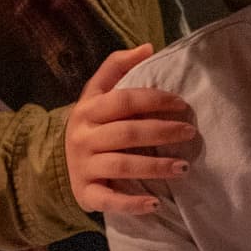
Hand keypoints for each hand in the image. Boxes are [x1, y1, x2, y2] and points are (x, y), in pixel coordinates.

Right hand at [66, 44, 197, 216]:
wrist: (60, 162)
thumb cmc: (91, 124)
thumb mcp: (96, 93)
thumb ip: (118, 67)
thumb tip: (148, 46)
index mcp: (87, 110)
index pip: (124, 100)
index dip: (155, 100)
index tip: (182, 104)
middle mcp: (82, 137)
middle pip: (127, 132)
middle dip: (162, 131)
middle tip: (190, 133)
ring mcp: (83, 167)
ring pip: (123, 165)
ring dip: (156, 166)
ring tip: (184, 167)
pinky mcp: (86, 194)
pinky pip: (109, 200)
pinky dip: (131, 203)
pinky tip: (154, 204)